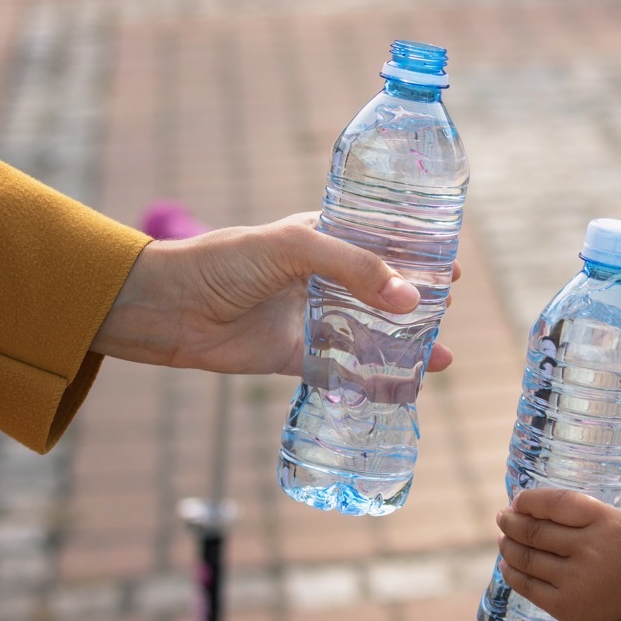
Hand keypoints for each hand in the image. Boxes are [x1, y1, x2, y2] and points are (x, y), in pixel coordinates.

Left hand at [91, 211, 458, 374]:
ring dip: (403, 341)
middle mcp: (322, 276)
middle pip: (381, 287)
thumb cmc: (225, 262)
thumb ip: (354, 268)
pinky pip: (344, 368)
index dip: (417, 252)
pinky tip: (405, 384)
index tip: (452, 266)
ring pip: (369, 330)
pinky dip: (375, 378)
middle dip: (418, 299)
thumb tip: (412, 302)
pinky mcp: (296, 355)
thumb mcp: (295, 247)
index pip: (381, 240)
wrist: (167, 307)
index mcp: (322, 236)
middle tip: (449, 308)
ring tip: (441, 352)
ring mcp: (311, 316)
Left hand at [495, 462, 620, 620]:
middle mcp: (587, 549)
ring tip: (502, 537)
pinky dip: (512, 574)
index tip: (519, 499)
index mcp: (606, 523)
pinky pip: (528, 587)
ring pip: (527, 557)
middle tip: (503, 515)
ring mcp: (573, 580)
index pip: (557, 503)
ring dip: (508, 545)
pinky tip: (506, 565)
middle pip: (535, 530)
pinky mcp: (564, 606)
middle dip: (512, 520)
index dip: (531, 500)